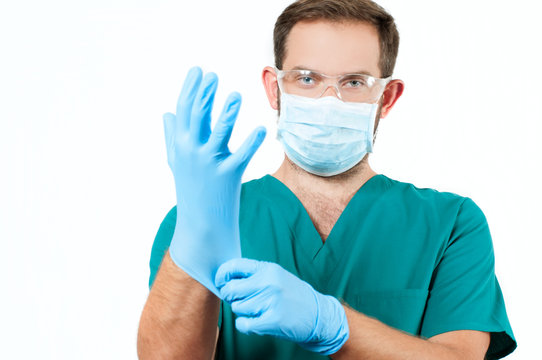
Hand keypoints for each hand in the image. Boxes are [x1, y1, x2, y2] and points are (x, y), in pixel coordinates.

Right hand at [163, 67, 265, 295]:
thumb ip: (172, 136)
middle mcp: (192, 152)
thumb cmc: (191, 190)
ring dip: (226, 113)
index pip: (184, 111)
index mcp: (182, 146)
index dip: (191, 89)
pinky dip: (252, 142)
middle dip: (205, 94)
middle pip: (198, 117)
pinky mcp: (228, 177)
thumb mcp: (177, 162)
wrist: (200, 227)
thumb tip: (167, 114)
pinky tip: (261, 129)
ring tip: (235, 95)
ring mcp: (209, 165)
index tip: (199, 70)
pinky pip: (242, 156)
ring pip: (219, 133)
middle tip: (213, 75)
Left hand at [215, 258, 348, 354]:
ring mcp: (271, 301)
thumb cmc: (294, 296)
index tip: (220, 282)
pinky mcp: (272, 320)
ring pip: (237, 307)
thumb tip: (226, 278)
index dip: (222, 275)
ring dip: (243, 312)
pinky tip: (254, 323)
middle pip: (231, 290)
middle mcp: (269, 282)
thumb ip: (255, 275)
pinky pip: (243, 324)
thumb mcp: (277, 276)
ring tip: (258, 311)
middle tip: (241, 300)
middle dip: (231, 297)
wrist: (319, 315)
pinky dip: (245, 325)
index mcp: (268, 269)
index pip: (234, 266)